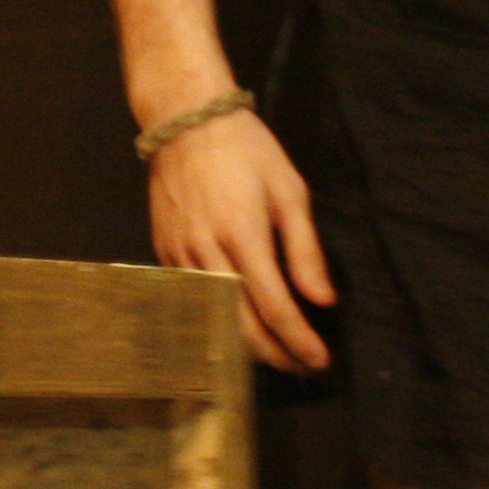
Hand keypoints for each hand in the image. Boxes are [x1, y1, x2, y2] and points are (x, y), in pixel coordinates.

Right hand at [149, 109, 336, 370]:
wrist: (185, 122)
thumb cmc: (247, 150)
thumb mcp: (289, 190)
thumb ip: (306, 249)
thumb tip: (323, 300)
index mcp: (243, 234)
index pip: (274, 306)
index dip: (298, 340)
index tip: (319, 360)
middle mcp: (207, 251)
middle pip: (239, 324)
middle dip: (275, 355)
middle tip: (302, 366)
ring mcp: (180, 254)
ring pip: (211, 318)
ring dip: (246, 345)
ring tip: (277, 354)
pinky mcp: (164, 251)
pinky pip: (192, 299)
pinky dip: (216, 319)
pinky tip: (238, 326)